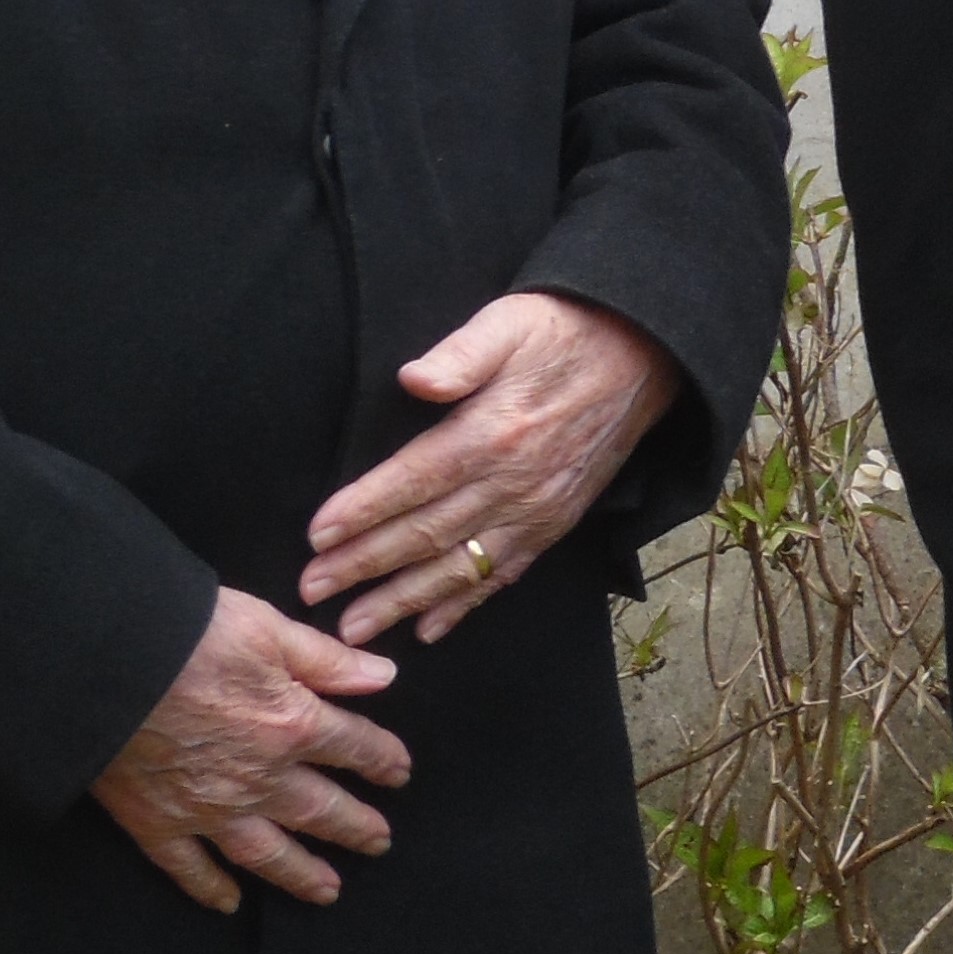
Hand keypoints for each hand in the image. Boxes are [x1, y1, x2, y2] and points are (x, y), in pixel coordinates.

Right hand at [90, 588, 411, 913]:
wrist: (104, 668)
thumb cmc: (187, 636)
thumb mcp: (269, 629)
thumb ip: (327, 661)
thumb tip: (384, 677)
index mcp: (292, 725)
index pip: (353, 747)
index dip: (381, 760)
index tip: (399, 773)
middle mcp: (260, 779)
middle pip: (320, 810)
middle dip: (354, 827)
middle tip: (379, 843)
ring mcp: (209, 810)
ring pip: (267, 853)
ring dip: (301, 873)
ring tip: (328, 890)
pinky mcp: (158, 825)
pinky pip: (191, 869)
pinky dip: (211, 889)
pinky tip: (230, 904)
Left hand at [301, 291, 677, 645]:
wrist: (641, 357)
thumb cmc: (562, 333)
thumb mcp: (509, 323)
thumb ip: (461, 353)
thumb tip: (413, 379)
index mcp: (493, 432)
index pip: (413, 480)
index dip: (363, 510)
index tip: (316, 536)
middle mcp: (513, 483)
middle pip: (425, 534)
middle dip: (364, 566)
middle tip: (311, 590)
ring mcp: (536, 511)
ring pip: (458, 568)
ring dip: (403, 601)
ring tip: (355, 627)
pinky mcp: (554, 524)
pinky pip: (504, 575)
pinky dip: (465, 606)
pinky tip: (430, 629)